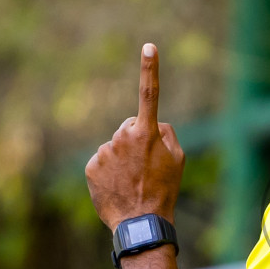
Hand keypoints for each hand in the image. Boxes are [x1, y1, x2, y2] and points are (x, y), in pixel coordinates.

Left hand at [85, 44, 185, 229]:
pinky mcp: (91, 166)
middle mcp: (122, 136)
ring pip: (115, 146)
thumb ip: (167, 133)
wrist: (140, 222)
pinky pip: (102, 161)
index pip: (149, 94)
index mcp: (146, 132)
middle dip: (136, 141)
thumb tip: (154, 123)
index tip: (149, 46)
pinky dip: (108, 171)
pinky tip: (118, 186)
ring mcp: (105, 151)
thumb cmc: (164, 190)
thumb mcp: (179, 160)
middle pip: (129, 128)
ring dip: (122, 158)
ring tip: (131, 181)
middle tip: (145, 169)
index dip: (150, 68)